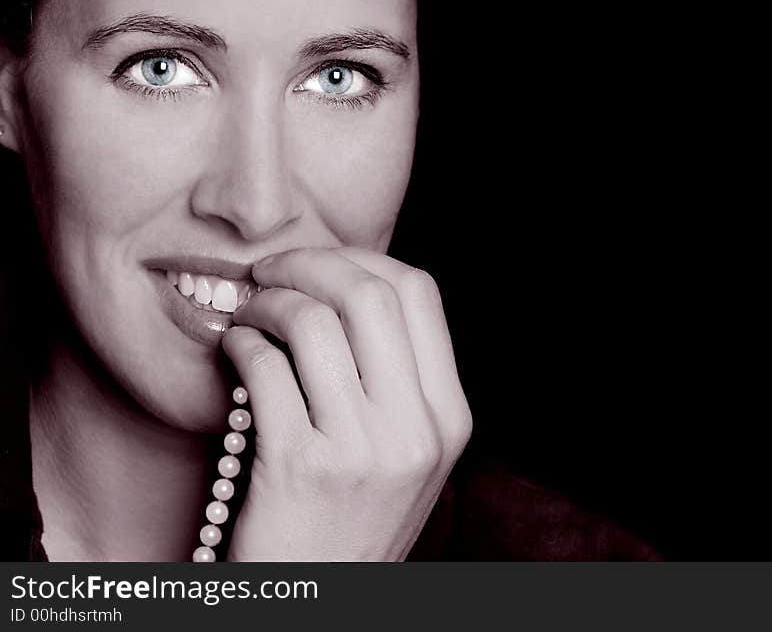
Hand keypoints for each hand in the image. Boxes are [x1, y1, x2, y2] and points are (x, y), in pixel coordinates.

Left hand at [221, 247, 471, 560]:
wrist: (321, 600)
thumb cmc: (354, 516)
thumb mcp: (406, 450)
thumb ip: (396, 376)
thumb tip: (344, 285)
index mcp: (449, 416)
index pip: (419, 292)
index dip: (363, 259)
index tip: (324, 262)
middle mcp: (416, 430)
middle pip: (369, 293)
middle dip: (310, 263)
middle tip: (274, 269)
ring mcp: (361, 450)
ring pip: (313, 321)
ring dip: (269, 299)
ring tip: (251, 309)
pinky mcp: (300, 467)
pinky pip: (266, 366)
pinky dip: (242, 341)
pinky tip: (237, 347)